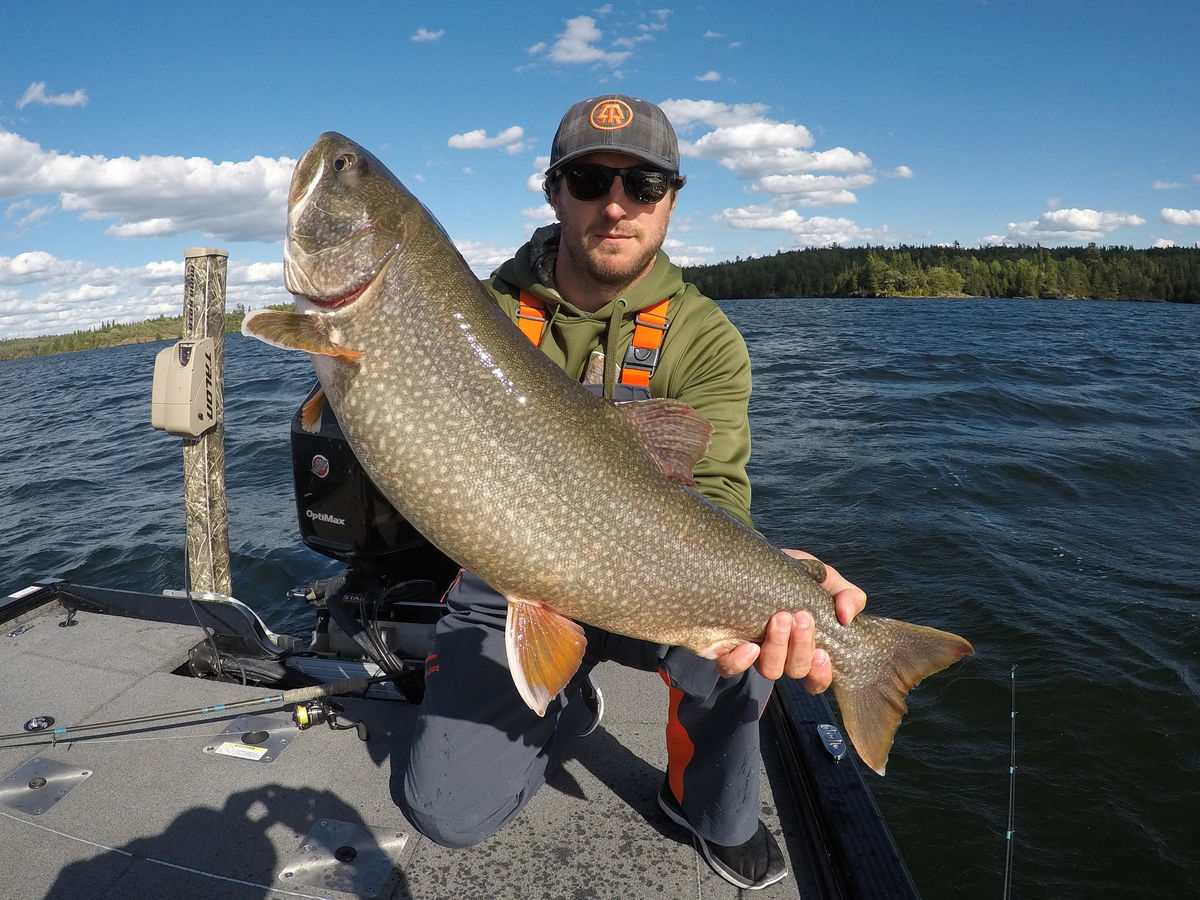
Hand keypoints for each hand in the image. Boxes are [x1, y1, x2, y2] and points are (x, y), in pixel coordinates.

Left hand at [713, 549, 866, 692]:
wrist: (751, 561)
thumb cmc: (791, 576)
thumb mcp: (825, 580)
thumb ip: (847, 596)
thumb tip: (847, 617)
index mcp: (804, 647)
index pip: (816, 679)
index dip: (820, 674)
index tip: (823, 653)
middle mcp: (780, 656)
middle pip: (795, 671)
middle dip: (801, 647)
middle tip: (801, 616)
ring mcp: (753, 654)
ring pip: (769, 671)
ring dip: (777, 648)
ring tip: (780, 618)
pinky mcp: (724, 647)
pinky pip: (729, 667)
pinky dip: (739, 662)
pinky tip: (749, 646)